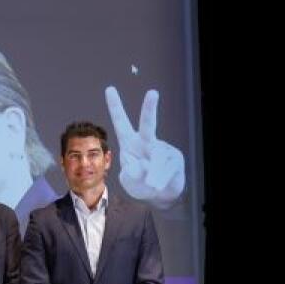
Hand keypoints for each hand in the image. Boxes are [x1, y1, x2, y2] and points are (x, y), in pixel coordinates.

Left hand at [105, 86, 184, 207]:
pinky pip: (166, 170)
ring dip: (153, 176)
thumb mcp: (129, 181)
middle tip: (153, 92)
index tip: (109, 89)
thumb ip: (131, 174)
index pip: (121, 123)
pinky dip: (161, 180)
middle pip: (148, 124)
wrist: (160, 195)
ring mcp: (162, 148)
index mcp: (129, 143)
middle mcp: (146, 141)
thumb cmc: (140, 184)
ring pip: (156, 160)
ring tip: (151, 185)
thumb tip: (141, 165)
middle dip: (150, 108)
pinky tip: (159, 184)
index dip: (115, 107)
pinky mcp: (175, 157)